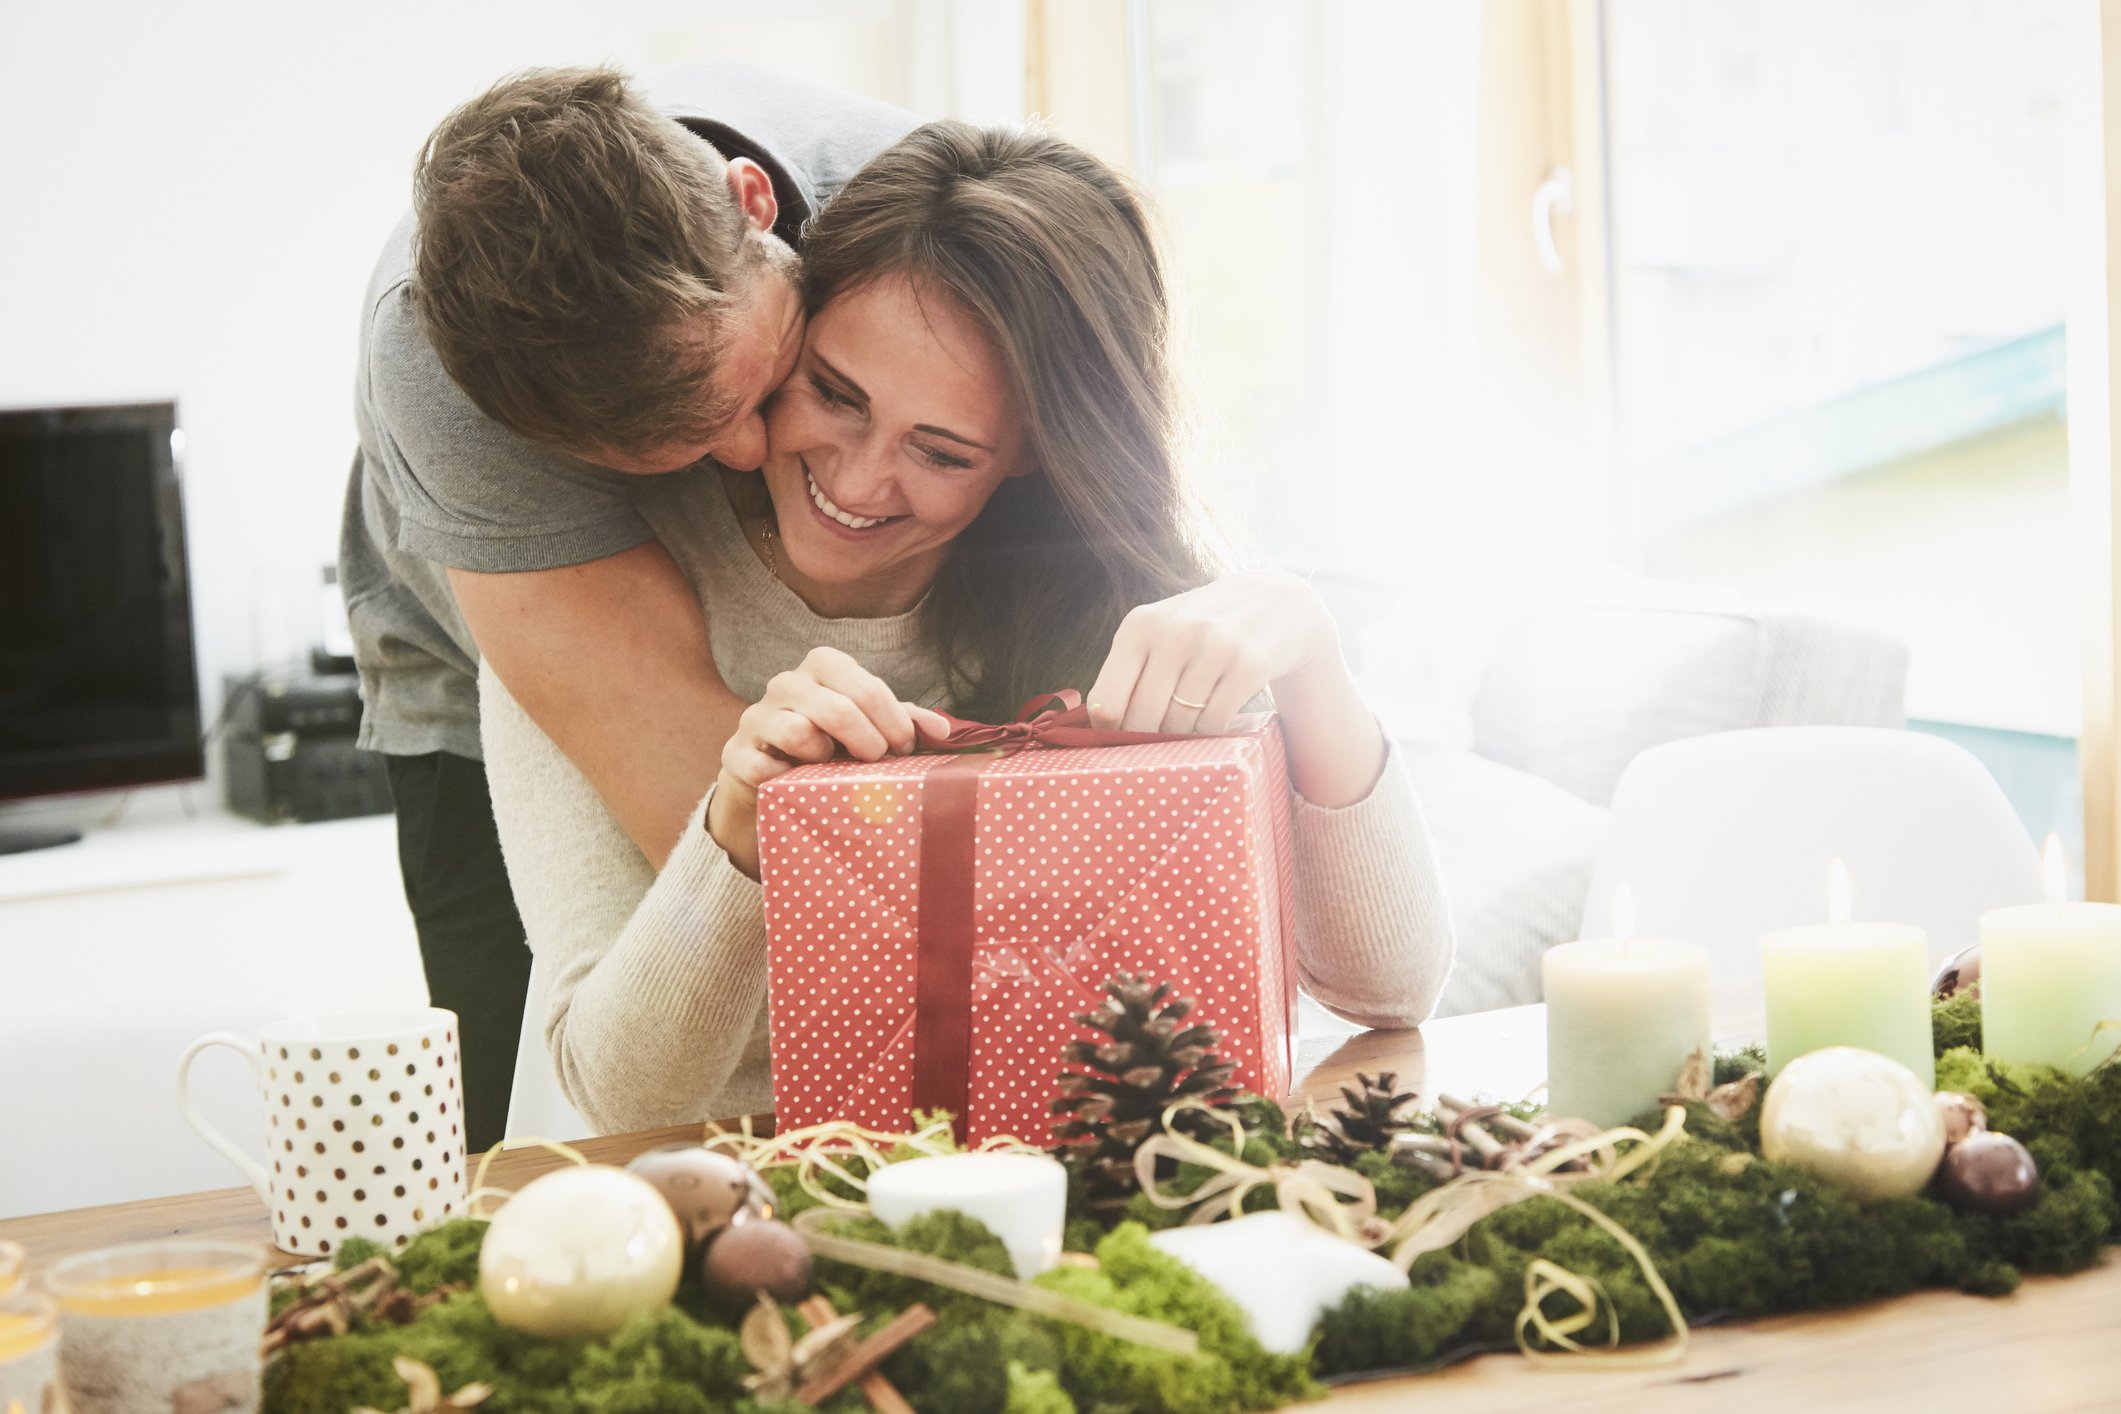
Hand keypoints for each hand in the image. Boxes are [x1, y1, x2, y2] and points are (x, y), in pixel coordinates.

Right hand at [709, 647, 950, 877]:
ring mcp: (757, 716)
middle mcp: (786, 683)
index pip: (868, 688)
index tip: (904, 748)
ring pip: (799, 733)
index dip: (894, 723)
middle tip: (879, 762)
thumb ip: (904, 721)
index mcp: (823, 665)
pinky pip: (762, 767)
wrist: (772, 773)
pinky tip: (795, 782)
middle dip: (868, 743)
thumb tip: (943, 731)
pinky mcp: (735, 753)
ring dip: (825, 759)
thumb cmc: (830, 742)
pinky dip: (784, 778)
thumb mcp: (868, 725)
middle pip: (838, 710)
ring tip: (831, 767)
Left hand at [1086, 569, 1342, 732]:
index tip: (1123, 738)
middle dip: (1148, 739)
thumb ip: (1125, 671)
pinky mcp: (1249, 666)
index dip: (1111, 732)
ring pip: (1180, 725)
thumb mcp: (1157, 632)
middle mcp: (1174, 632)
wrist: (1275, 603)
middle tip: (1159, 739)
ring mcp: (1214, 647)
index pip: (1106, 704)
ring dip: (1183, 735)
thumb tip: (1093, 730)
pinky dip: (1211, 733)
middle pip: (1143, 720)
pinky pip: (1215, 724)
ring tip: (1191, 719)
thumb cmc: (1202, 629)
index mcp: (1139, 626)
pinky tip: (1215, 718)